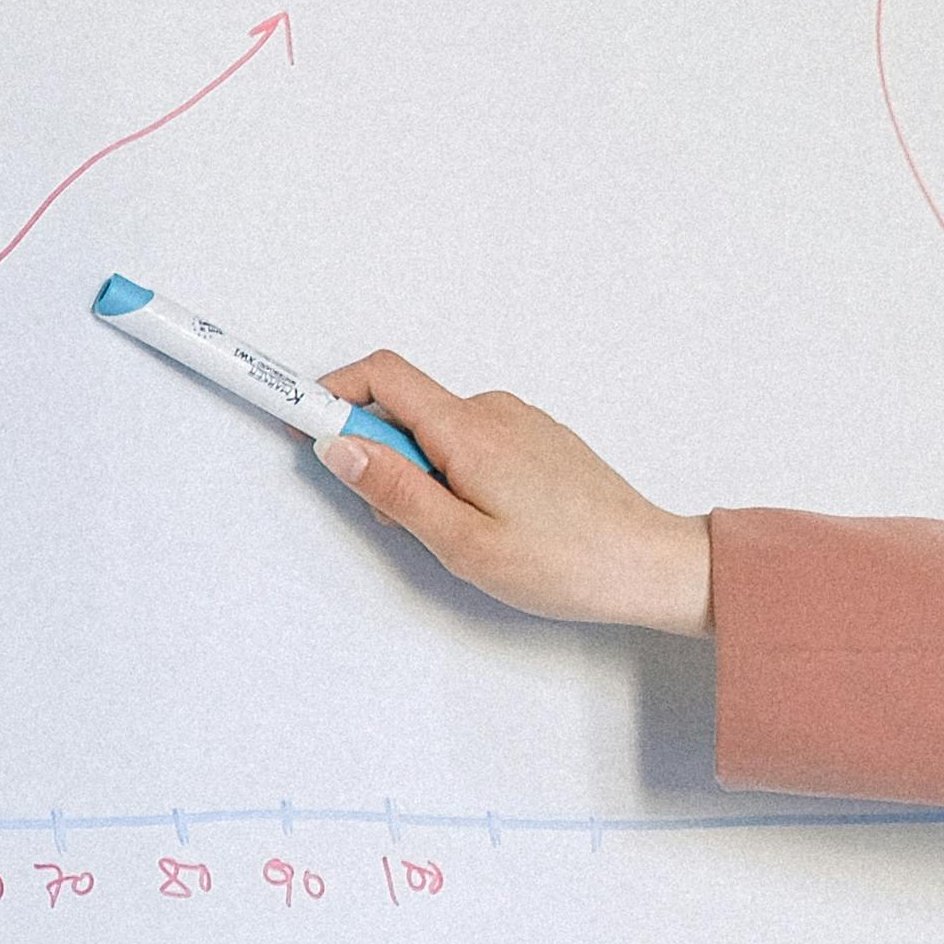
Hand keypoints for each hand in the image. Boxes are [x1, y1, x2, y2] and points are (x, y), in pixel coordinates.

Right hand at [314, 348, 713, 634]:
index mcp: (469, 429)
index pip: (380, 376)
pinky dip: (457, 474)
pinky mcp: (538, 440)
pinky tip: (492, 523)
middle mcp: (494, 410)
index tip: (291, 415)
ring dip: (424, 473)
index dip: (326, 392)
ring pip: (439, 432)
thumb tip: (337, 446)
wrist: (652, 567)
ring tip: (463, 535)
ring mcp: (520, 422)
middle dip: (381, 456)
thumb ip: (394, 490)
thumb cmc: (568, 564)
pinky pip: (473, 443)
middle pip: (405, 408)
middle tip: (404, 521)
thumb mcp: (462, 543)